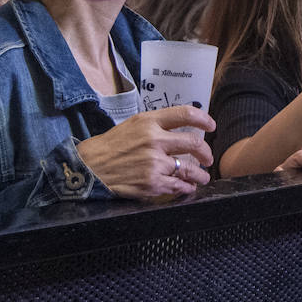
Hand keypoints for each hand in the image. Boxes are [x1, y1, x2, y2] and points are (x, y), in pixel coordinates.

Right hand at [75, 105, 215, 198]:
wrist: (89, 167)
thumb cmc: (111, 145)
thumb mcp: (133, 124)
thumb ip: (157, 125)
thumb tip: (182, 127)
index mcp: (149, 122)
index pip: (185, 114)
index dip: (203, 119)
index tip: (211, 125)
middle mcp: (154, 140)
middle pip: (193, 143)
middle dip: (206, 152)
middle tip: (208, 157)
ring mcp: (154, 162)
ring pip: (189, 168)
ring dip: (200, 174)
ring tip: (202, 177)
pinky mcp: (152, 182)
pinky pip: (177, 185)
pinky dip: (186, 187)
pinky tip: (188, 187)